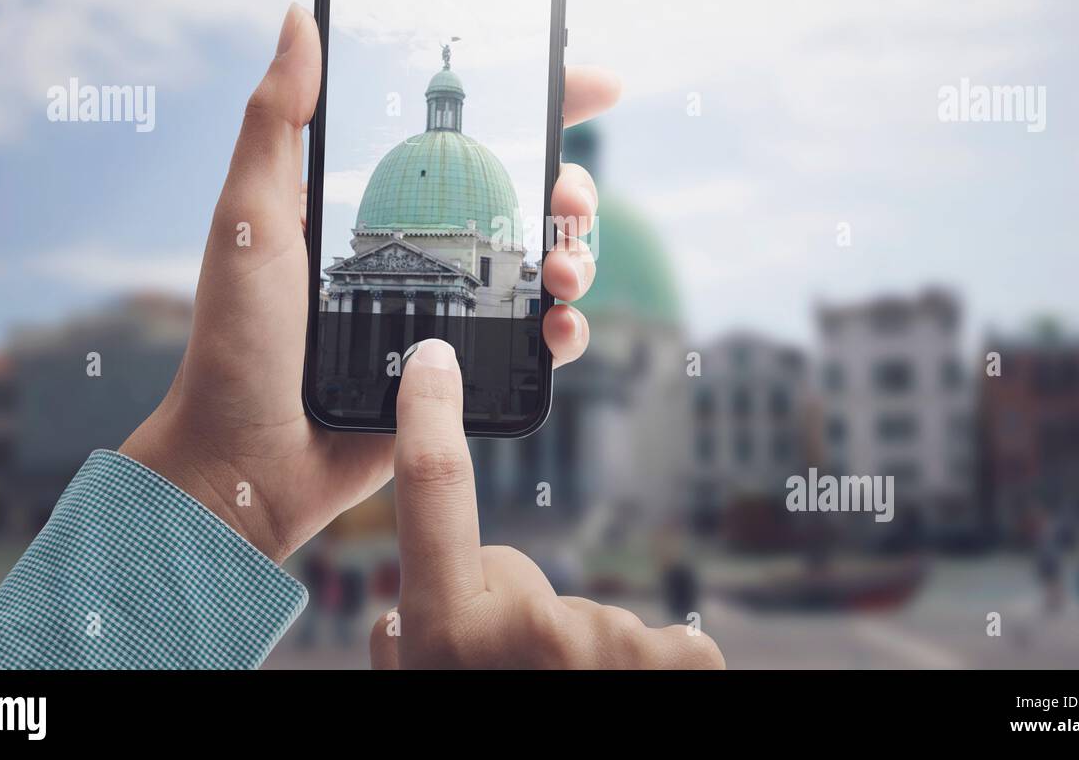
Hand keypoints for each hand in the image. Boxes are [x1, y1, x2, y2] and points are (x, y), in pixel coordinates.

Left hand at [120, 4, 618, 562]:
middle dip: (569, 188)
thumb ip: (275, 120)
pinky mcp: (463, 366)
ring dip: (576, 255)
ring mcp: (450, 308)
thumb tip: (298, 17)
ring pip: (543, 263)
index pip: (469, 136)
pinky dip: (566, 328)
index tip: (591, 83)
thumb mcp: (248, 217)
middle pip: (526, 197)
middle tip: (567, 200)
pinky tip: (560, 327)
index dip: (537, 102)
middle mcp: (425, 247)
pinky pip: (536, 339)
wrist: (246, 460)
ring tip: (562, 270)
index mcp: (380, 202)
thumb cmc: (236, 339)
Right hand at [369, 339, 725, 668]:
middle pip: (516, 574)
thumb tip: (408, 613)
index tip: (435, 360)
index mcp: (450, 632)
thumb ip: (415, 629)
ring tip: (550, 694)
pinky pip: (671, 645)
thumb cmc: (467, 718)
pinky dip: (651, 666)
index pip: (434, 490)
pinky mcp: (669, 666)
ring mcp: (605, 652)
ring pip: (585, 614)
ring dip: (571, 652)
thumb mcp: (420, 681)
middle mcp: (528, 635)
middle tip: (503, 672)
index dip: (430, 416)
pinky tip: (617, 690)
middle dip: (514, 614)